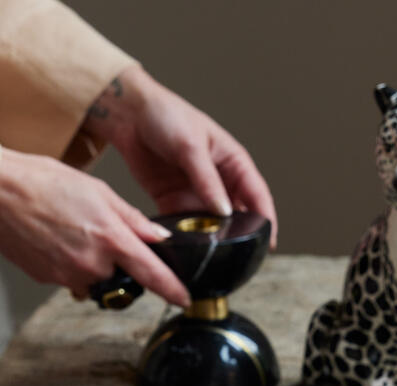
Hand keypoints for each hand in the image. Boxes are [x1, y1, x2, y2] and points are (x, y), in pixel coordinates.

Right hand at [0, 148, 190, 305]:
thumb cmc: (45, 182)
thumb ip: (134, 220)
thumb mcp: (99, 192)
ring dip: (93, 264)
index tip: (184, 299)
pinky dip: (70, 264)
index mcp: (111, 238)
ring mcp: (68, 275)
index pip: (152, 275)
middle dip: (117, 262)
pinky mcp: (48, 280)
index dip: (172, 290)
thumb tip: (161, 239)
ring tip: (73, 233)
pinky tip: (56, 239)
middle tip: (98, 233)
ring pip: (95, 280)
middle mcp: (92, 264)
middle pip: (121, 277)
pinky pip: (71, 279)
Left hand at [84, 66, 277, 247]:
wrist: (129, 116)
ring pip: (212, 226)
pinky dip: (187, 238)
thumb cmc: (167, 117)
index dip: (266, 220)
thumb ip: (207, 181)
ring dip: (213, 241)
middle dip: (241, 237)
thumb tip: (225, 212)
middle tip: (242, 257)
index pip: (257, 196)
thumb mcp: (190, 146)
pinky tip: (187, 249)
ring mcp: (198, 196)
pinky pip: (185, 227)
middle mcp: (220, 182)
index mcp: (234, 163)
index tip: (268, 242)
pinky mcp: (175, 204)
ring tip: (213, 257)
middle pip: (238, 216)